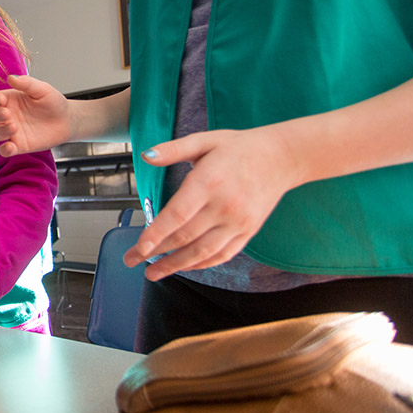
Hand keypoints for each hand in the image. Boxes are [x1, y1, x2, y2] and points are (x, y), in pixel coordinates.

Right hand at [0, 74, 70, 156]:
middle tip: (7, 114)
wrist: (67, 120)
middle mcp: (8, 116)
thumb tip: (10, 77)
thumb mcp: (42, 89)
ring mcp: (12, 131)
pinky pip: (4, 150)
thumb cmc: (53, 102)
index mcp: (9, 100)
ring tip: (14, 127)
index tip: (2, 99)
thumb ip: (27, 83)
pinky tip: (10, 147)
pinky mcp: (19, 145)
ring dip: (0, 131)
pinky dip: (4, 150)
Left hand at [124, 126, 303, 278]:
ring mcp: (238, 222)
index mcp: (209, 182)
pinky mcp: (248, 231)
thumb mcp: (204, 140)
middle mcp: (224, 206)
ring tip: (152, 272)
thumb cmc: (238, 148)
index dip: (156, 235)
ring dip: (175, 265)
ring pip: (202, 252)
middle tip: (131, 260)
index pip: (177, 216)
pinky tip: (183, 267)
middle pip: (185, 238)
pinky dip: (200, 264)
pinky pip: (222, 255)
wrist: (281, 158)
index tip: (138, 248)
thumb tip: (145, 155)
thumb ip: (173, 149)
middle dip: (155, 253)